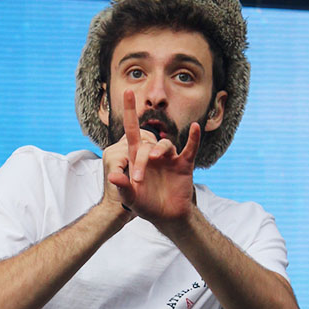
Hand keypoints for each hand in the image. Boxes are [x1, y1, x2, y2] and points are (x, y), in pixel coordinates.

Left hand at [105, 89, 200, 224]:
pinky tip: (195, 128)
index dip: (129, 111)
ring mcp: (170, 158)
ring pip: (166, 145)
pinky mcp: (184, 165)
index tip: (127, 91)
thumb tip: (113, 176)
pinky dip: (194, 138)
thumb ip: (122, 187)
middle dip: (141, 160)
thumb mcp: (131, 198)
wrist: (166, 217)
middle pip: (148, 144)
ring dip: (160, 150)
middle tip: (137, 179)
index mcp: (138, 158)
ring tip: (155, 160)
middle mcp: (154, 154)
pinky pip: (190, 148)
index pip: (132, 130)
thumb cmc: (146, 206)